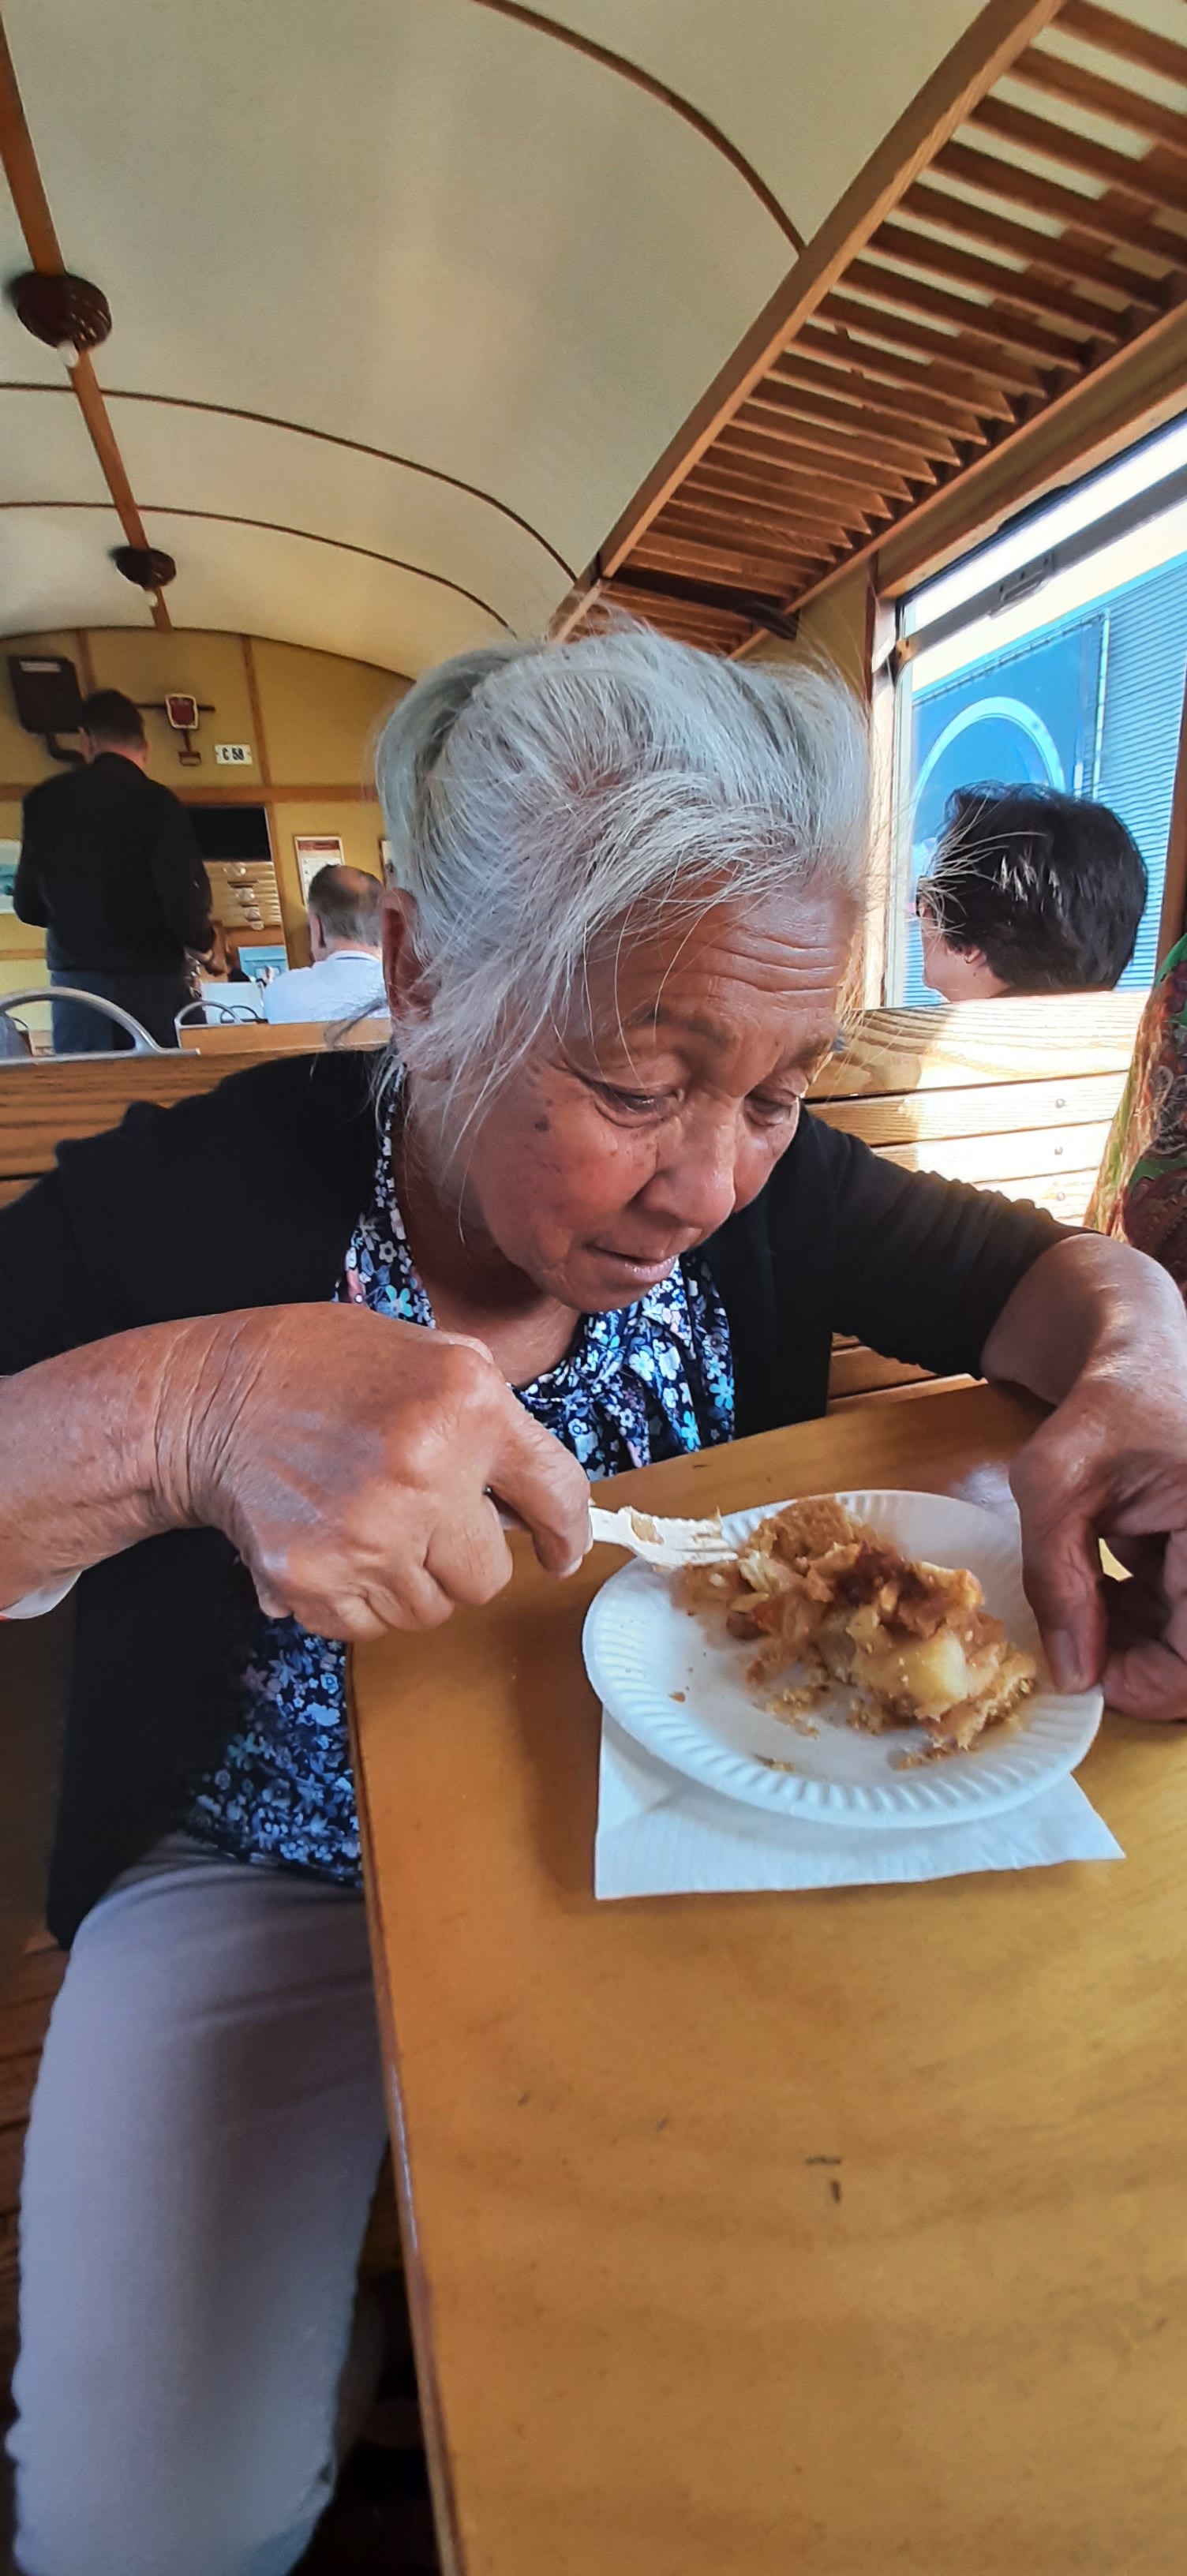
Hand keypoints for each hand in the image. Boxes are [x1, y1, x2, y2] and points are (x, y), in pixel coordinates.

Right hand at [157, 1304, 590, 1640]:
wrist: (211, 1399)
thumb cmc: (324, 1370)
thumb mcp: (431, 1356)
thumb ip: (495, 1424)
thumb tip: (545, 1509)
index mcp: (464, 1404)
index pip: (555, 1494)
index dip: (566, 1532)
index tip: (561, 1551)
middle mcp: (423, 1472)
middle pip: (488, 1576)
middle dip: (461, 1554)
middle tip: (418, 1513)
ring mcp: (367, 1535)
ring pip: (431, 1610)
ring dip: (410, 1579)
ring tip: (368, 1520)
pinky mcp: (315, 1581)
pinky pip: (371, 1627)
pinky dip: (359, 1598)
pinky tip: (334, 1543)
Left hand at [1010, 1358, 1186, 1717]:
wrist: (1142, 1361)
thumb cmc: (1108, 1406)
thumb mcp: (1056, 1486)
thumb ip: (1058, 1581)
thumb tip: (1073, 1677)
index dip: (1144, 1685)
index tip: (1080, 1675)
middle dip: (1132, 1659)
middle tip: (1069, 1639)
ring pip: (1185, 1639)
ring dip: (1133, 1639)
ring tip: (1078, 1598)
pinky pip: (1185, 1615)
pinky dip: (1142, 1615)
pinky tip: (1102, 1584)